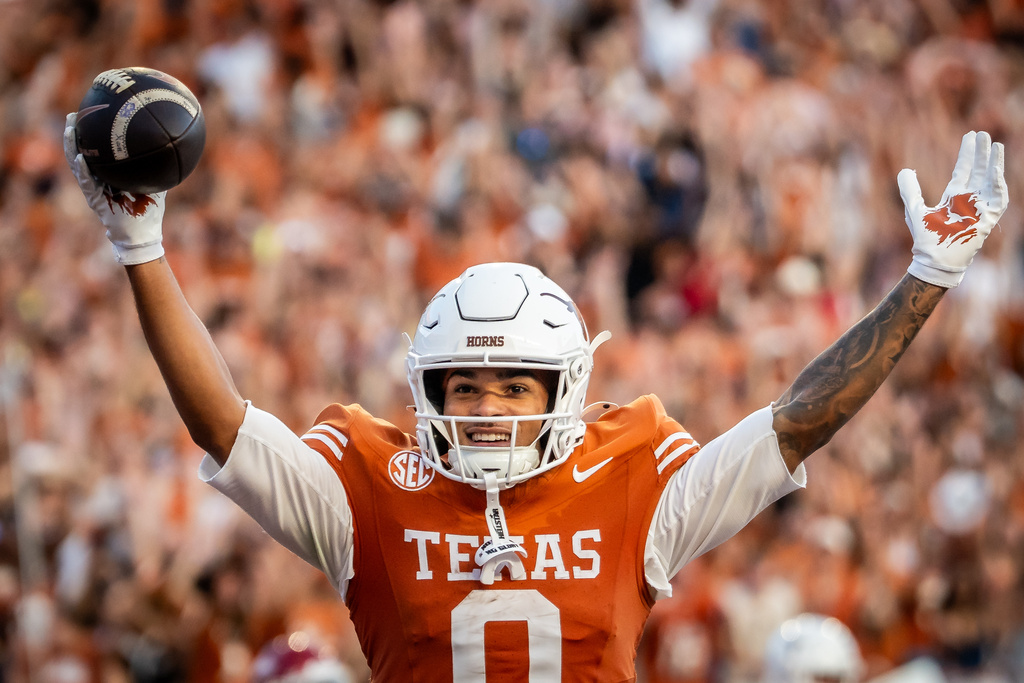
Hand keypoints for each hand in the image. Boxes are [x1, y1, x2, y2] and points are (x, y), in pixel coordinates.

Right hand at [63, 113, 166, 264]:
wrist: (142, 235)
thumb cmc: (148, 211)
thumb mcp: (156, 185)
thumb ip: (160, 170)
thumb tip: (174, 151)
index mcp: (108, 175)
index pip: (97, 150)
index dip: (91, 134)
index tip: (90, 113)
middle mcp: (98, 180)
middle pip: (81, 152)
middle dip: (74, 134)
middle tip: (72, 115)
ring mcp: (94, 189)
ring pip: (77, 165)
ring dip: (71, 147)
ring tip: (69, 131)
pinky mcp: (95, 200)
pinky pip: (86, 183)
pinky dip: (82, 170)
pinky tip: (80, 158)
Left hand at [898, 131, 1007, 287]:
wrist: (934, 259)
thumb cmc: (926, 238)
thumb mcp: (915, 209)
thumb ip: (910, 189)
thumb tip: (904, 170)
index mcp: (954, 196)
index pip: (964, 170)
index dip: (967, 153)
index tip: (971, 136)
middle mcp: (969, 200)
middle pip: (979, 171)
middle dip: (982, 153)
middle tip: (984, 135)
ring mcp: (980, 208)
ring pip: (990, 181)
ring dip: (994, 163)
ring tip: (995, 145)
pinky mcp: (987, 219)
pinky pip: (997, 199)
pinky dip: (997, 184)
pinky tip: (996, 170)